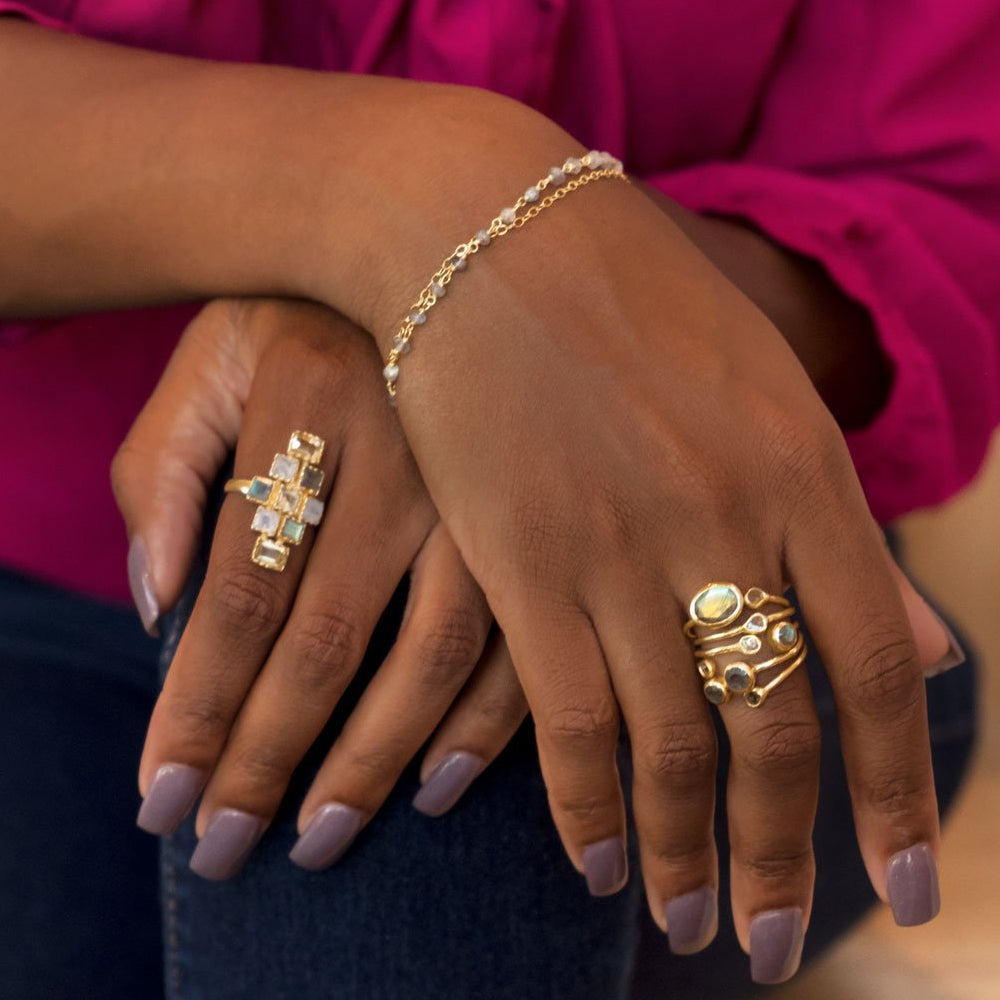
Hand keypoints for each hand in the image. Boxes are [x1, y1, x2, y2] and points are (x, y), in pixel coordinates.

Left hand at [112, 298, 526, 877]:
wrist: (447, 221)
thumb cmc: (305, 303)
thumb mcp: (208, 355)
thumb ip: (161, 471)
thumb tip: (157, 607)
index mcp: (303, 410)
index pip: (241, 596)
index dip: (199, 709)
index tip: (166, 800)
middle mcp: (400, 453)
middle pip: (330, 639)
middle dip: (272, 757)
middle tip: (230, 850)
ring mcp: (489, 481)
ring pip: (435, 648)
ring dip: (378, 754)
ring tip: (327, 832)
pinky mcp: (549, 504)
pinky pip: (527, 625)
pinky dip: (486, 715)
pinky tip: (441, 779)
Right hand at [385, 175, 953, 978]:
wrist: (488, 232)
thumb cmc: (628, 297)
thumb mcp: (763, 389)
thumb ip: (837, 524)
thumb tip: (928, 644)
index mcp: (801, 473)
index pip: (870, 670)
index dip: (890, 794)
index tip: (898, 890)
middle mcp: (724, 521)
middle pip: (774, 729)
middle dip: (787, 855)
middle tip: (783, 945)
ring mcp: (619, 545)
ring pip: (671, 743)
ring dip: (684, 851)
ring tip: (694, 925)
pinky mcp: (519, 558)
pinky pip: (566, 714)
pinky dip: (582, 803)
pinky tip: (591, 863)